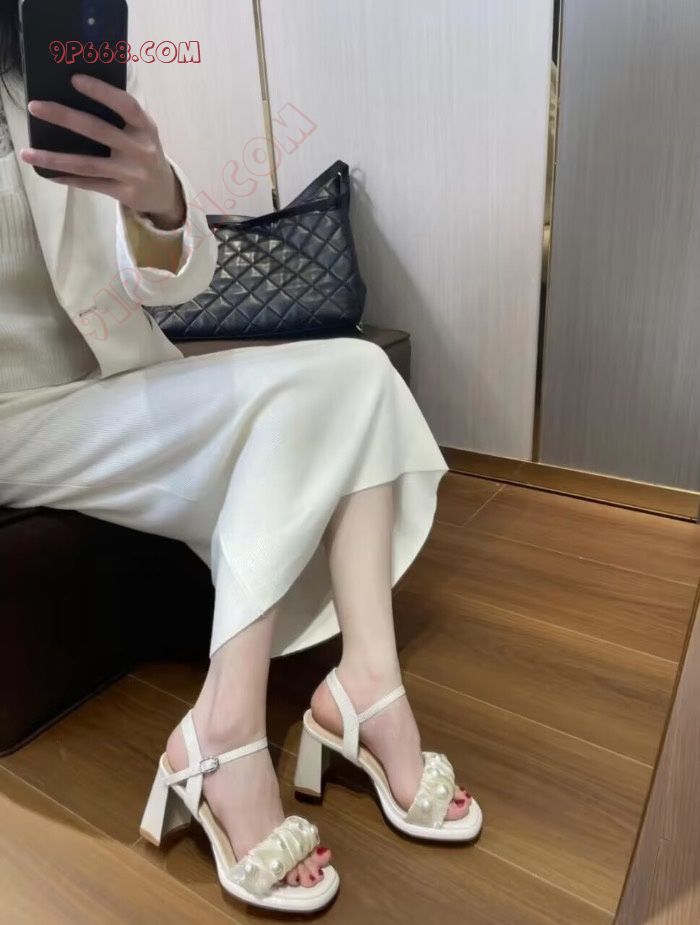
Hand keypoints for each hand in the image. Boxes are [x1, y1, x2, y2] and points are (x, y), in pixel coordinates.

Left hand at [20, 73, 185, 229]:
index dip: (102, 92)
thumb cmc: (144, 152)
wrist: (164, 192)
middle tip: (35, 107)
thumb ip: (121, 116)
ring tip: (27, 153)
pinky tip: (50, 174)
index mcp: (145, 128)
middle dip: (64, 117)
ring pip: (87, 164)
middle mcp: (140, 150)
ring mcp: (132, 174)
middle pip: (98, 131)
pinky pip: (91, 185)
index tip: (75, 80)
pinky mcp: (124, 193)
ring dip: (55, 158)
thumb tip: (78, 97)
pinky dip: (68, 179)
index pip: (125, 105)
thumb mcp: (142, 132)